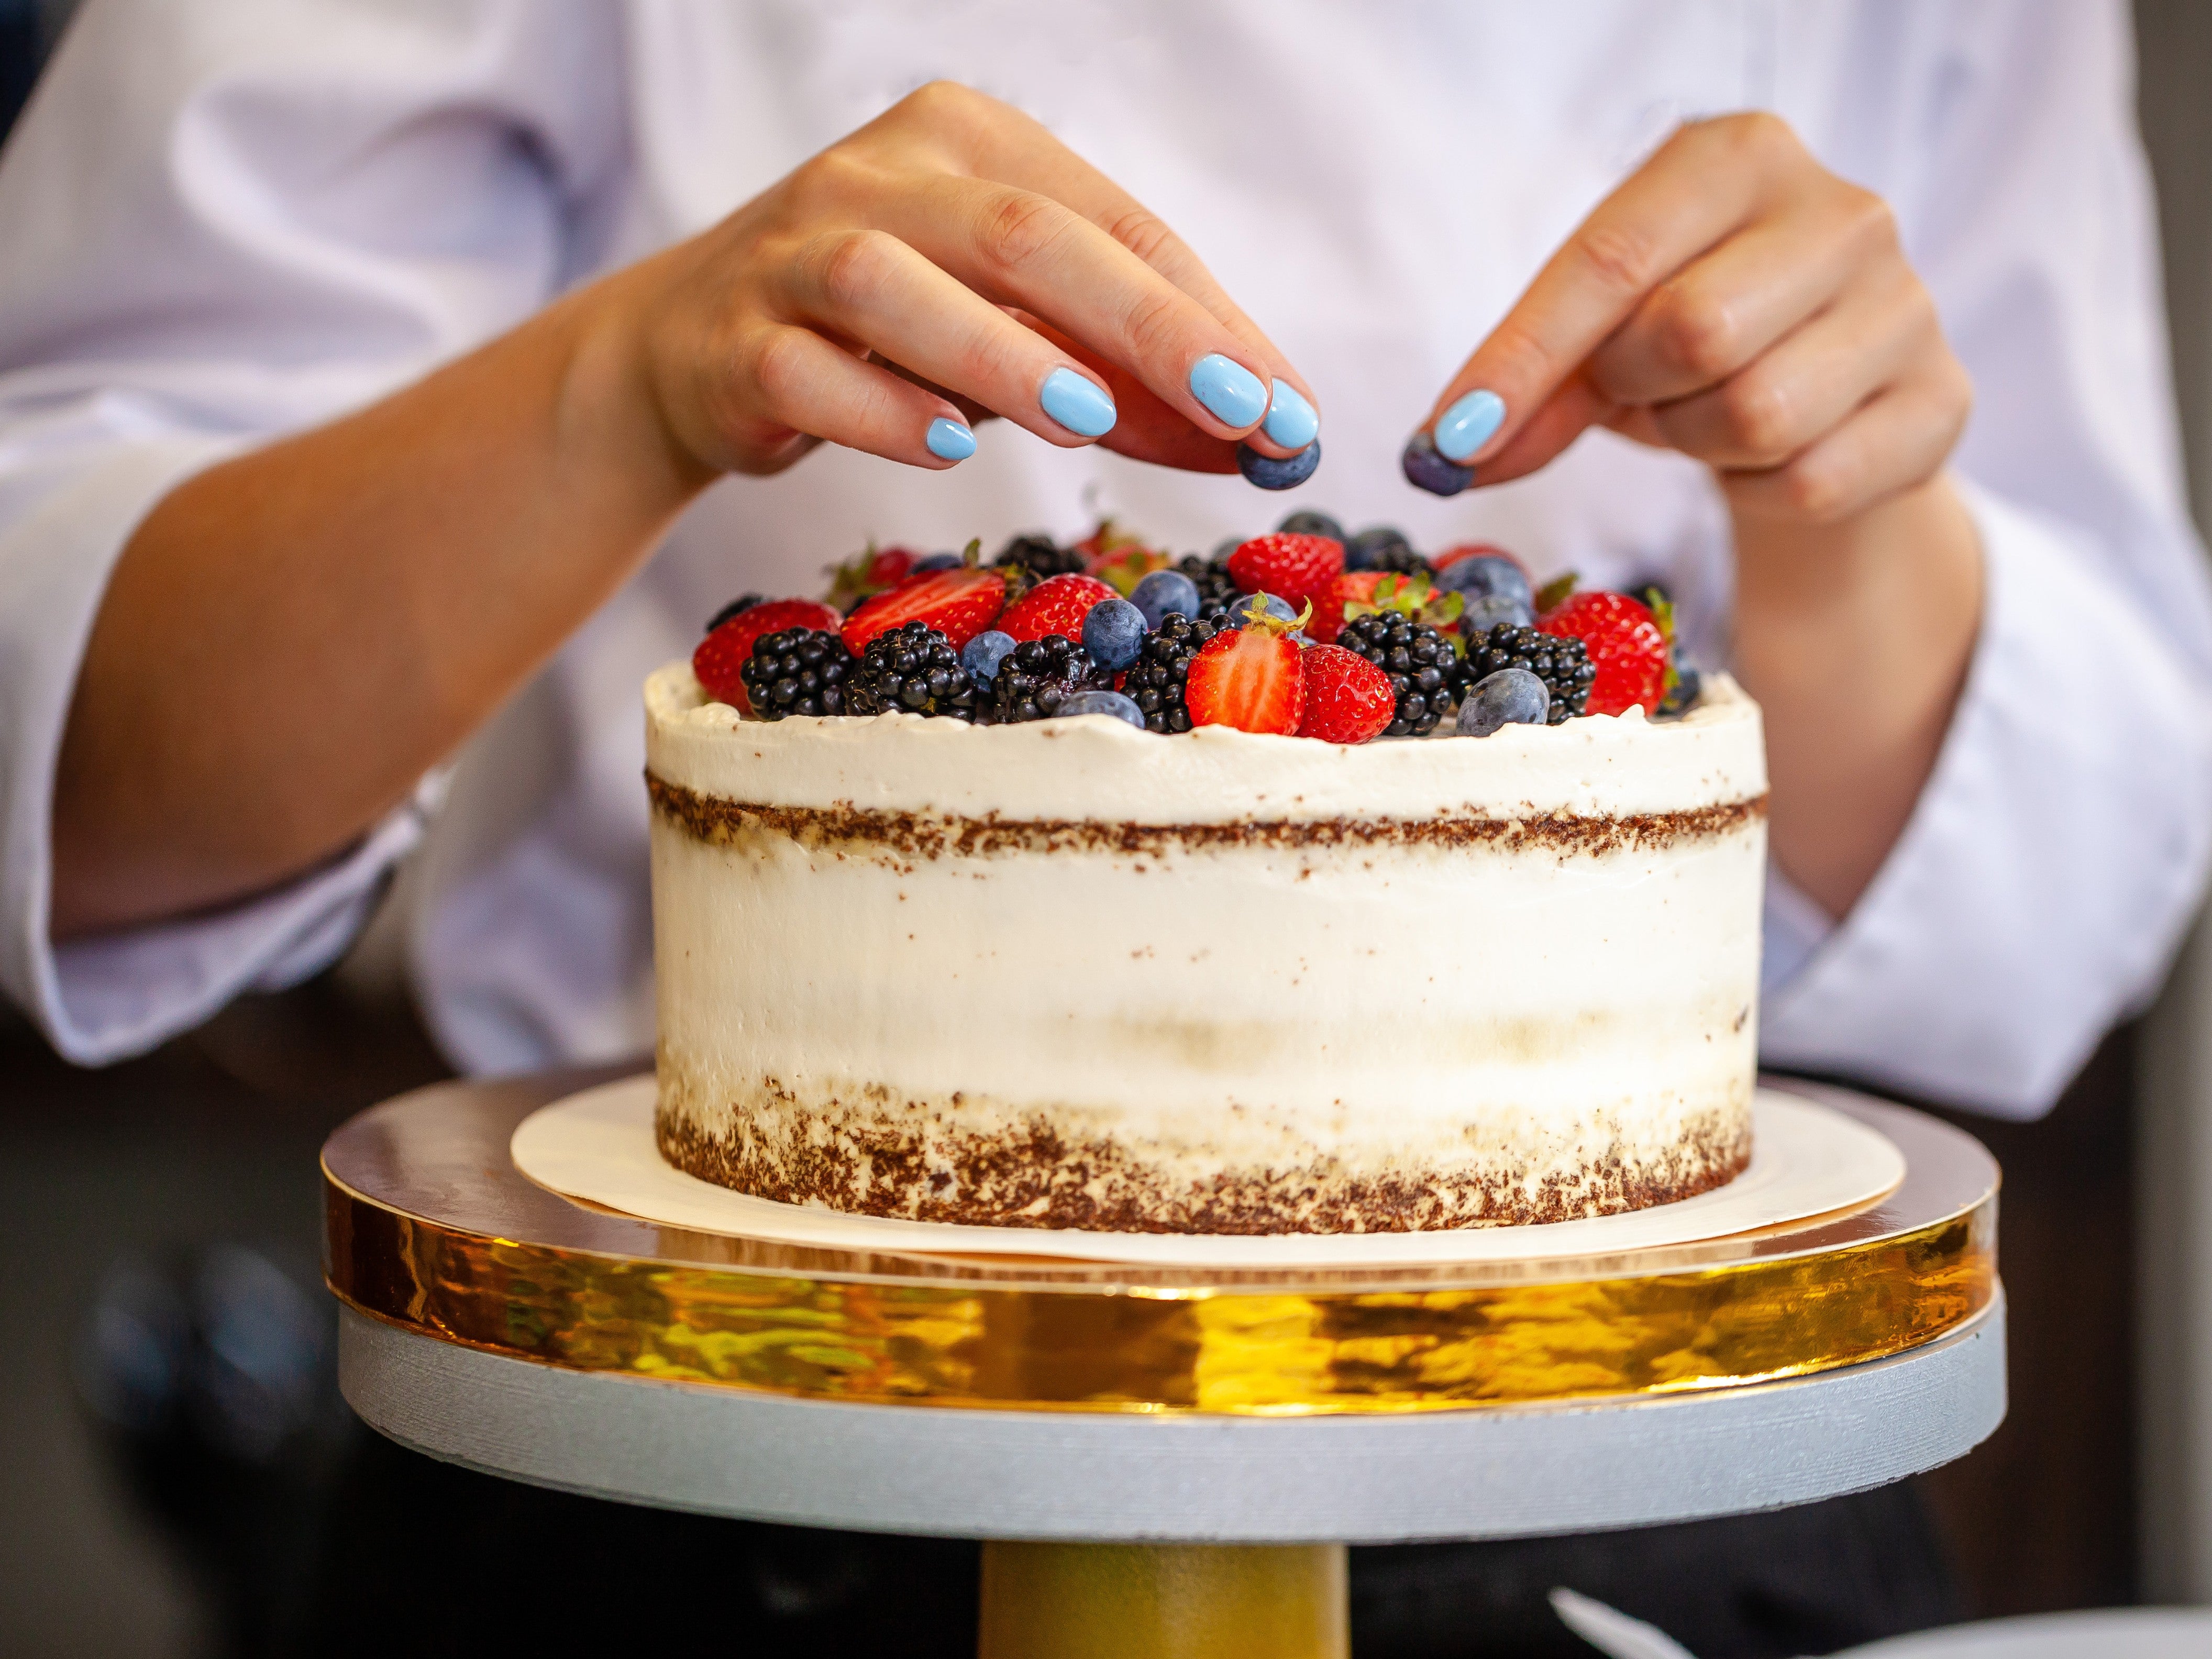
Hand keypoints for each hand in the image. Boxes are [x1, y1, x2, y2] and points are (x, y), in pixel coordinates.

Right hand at [612, 80, 1318, 481]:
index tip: (1286, 411)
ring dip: (999, 354)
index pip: (1113, 222)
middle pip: (1025, 236)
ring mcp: (795, 254)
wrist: (695, 347)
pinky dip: (877, 408)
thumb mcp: (1010, 331)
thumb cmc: (887, 334)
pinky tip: (944, 447)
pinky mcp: (735, 341)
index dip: (1207, 319)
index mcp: (968, 142)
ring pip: (896, 286)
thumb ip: (1120, 373)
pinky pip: (805, 370)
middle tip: (1236, 410)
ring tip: (1087, 416)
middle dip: (1144, 327)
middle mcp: (880, 177)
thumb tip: (1261, 438)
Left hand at [1410, 114, 1982, 917]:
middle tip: (1639, 391)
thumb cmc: (1693, 340)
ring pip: (1755, 414)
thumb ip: (1528, 382)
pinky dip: (1761, 488)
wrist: (1830, 393)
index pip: (1609, 261)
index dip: (1519, 361)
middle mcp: (1843, 212)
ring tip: (1705, 413)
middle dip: (1635, 389)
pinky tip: (1769, 453)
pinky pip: (1808, 480)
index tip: (1448, 443)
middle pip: (1691, 334)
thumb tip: (1446, 456)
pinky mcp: (1940, 402)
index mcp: (1740, 158)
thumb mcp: (1601, 334)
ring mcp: (1907, 305)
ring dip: (1697, 441)